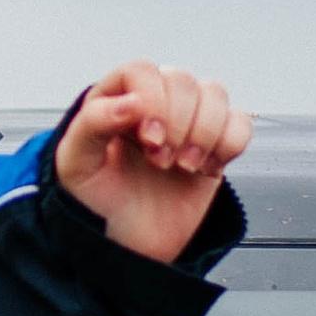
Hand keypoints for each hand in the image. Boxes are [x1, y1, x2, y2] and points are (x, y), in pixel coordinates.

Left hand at [56, 61, 250, 262]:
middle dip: (177, 125)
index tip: (147, 139)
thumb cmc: (95, 201)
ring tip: (184, 167)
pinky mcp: (214, 145)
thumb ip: (92, 123)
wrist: (124, 245)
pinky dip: (229, 145)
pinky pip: (240, 123)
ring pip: (216, 94)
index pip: (142, 70)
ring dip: (205, 133)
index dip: (152, 100)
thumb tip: (131, 102)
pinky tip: (206, 169)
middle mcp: (153, 103)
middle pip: (182, 80)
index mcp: (114, 98)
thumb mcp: (75, 164)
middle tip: (159, 162)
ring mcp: (187, 122)